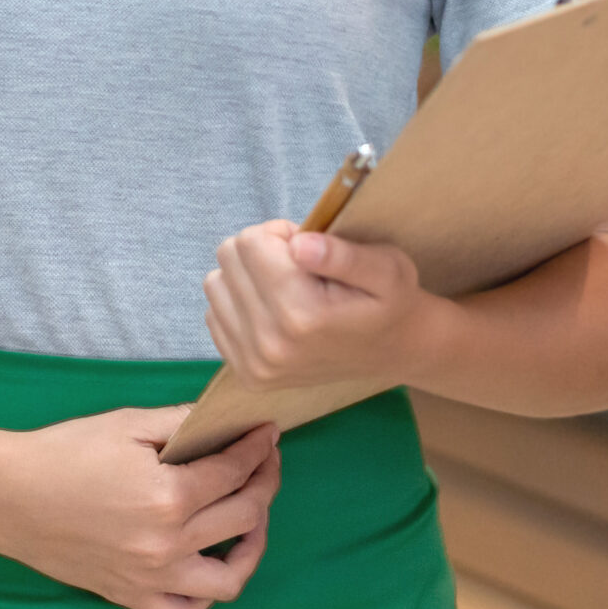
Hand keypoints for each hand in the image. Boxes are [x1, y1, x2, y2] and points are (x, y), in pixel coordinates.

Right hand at [0, 409, 280, 608]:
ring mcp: (151, 578)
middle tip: (265, 461)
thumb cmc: (62, 453)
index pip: (235, 472)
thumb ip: (182, 422)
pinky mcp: (131, 597)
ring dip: (252, 546)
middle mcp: (167, 544)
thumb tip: (225, 420)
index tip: (267, 433)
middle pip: (245, 517)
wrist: (7, 496)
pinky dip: (206, 595)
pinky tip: (208, 563)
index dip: (259, 448)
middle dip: (265, 482)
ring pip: (230, 578)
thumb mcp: (126, 424)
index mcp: (168, 496)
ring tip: (251, 519)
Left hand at [204, 219, 437, 391]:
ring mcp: (255, 365)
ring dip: (248, 277)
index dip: (281, 233)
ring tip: (288, 288)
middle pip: (229, 257)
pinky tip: (275, 311)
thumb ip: (343, 254)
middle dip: (262, 251)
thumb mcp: (387, 267)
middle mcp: (271, 345)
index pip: (251, 241)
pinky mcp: (247, 375)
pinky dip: (240, 304)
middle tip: (301, 268)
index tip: (309, 249)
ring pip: (215, 284)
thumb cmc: (389, 300)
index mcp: (302, 315)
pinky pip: (214, 315)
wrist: (393, 350)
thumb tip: (298, 245)